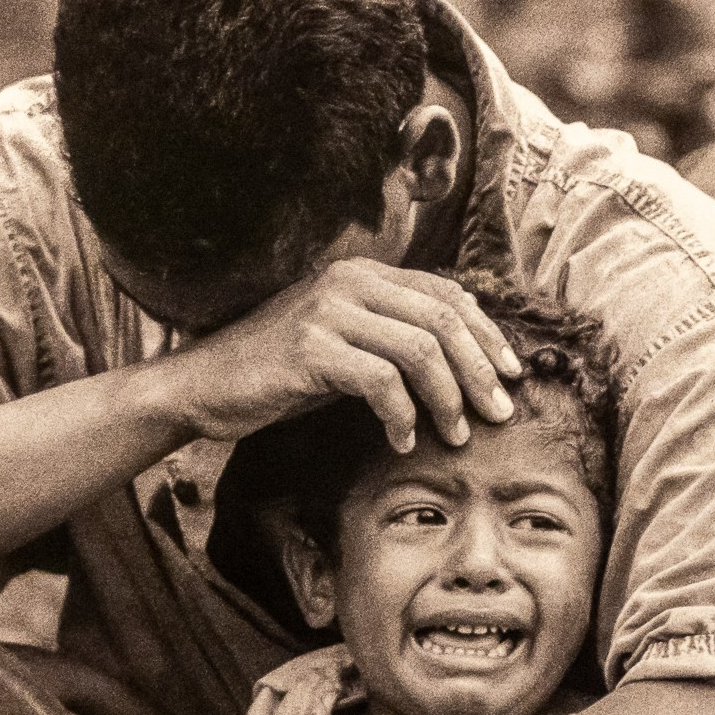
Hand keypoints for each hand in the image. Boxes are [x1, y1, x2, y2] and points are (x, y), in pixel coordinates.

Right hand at [170, 259, 520, 450]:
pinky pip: (381, 382)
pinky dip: (401, 416)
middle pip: (444, 319)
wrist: (204, 386)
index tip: (510, 375)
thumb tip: (466, 365)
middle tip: (497, 413)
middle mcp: (349, 281)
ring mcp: (328, 311)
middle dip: (479, 370)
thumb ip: (394, 337)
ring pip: (420, 349)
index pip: (448, 294)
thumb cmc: (279, 373)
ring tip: (454, 435)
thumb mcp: (346, 343)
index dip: (487, 335)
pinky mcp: (311, 349)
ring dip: (447, 399)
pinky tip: (402, 441)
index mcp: (364, 273)